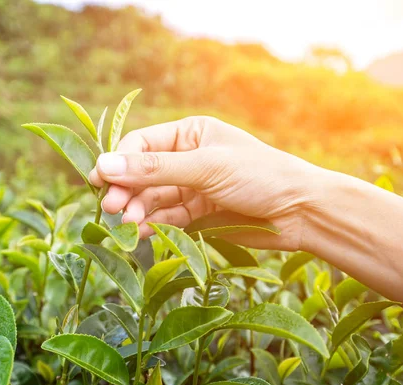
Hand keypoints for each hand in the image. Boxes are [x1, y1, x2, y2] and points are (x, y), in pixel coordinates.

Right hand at [89, 116, 320, 249]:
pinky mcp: (198, 214)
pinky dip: (153, 225)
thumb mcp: (205, 167)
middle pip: (143, 174)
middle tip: (110, 208)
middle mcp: (188, 158)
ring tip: (126, 225)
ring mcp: (192, 188)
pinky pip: (167, 218)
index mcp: (190, 134)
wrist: (302, 212)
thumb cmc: (259, 176)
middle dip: (126, 190)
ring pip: (152, 199)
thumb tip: (104, 165)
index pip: (141, 144)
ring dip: (137, 210)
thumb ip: (154, 169)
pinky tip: (141, 233)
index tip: (99, 181)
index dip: (118, 162)